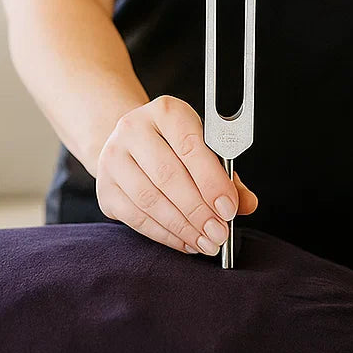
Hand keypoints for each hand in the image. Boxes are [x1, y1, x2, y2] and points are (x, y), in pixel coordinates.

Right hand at [95, 95, 257, 255]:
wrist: (130, 144)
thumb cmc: (175, 146)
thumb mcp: (203, 147)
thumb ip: (227, 175)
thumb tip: (247, 203)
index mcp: (165, 111)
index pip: (190, 145)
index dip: (211, 180)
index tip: (229, 208)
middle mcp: (134, 128)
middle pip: (168, 175)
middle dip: (198, 210)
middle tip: (219, 233)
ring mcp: (113, 157)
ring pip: (150, 200)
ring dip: (182, 227)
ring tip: (206, 242)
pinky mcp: (105, 188)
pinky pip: (136, 218)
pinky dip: (165, 234)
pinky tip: (185, 241)